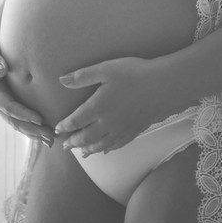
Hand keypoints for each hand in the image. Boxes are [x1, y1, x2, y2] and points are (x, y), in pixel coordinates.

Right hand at [0, 38, 53, 146]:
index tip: (39, 119)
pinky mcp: (12, 106)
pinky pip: (23, 120)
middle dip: (32, 130)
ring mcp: (4, 108)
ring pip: (19, 125)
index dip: (23, 114)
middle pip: (15, 121)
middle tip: (50, 136)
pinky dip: (34, 128)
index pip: (9, 107)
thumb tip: (0, 70)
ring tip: (52, 141)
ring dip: (35, 134)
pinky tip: (47, 135)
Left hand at [54, 57, 170, 155]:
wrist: (163, 86)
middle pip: (86, 137)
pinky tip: (105, 150)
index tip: (57, 130)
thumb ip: (82, 76)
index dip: (65, 126)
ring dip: (88, 149)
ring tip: (81, 153)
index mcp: (97, 107)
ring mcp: (122, 130)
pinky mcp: (134, 131)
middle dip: (74, 142)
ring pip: (101, 145)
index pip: (76, 121)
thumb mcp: (105, 69)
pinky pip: (117, 145)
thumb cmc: (133, 73)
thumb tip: (62, 80)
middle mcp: (108, 123)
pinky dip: (107, 150)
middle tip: (64, 146)